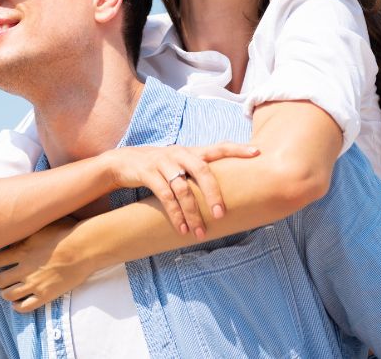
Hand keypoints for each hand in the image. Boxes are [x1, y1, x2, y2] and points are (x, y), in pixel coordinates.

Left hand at [0, 218, 88, 312]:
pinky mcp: (45, 295)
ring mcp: (33, 284)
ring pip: (9, 294)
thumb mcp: (40, 229)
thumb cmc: (65, 234)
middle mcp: (23, 269)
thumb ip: (26, 235)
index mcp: (21, 251)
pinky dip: (17, 307)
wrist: (82, 248)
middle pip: (0, 279)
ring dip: (3, 294)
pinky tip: (16, 305)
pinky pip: (25, 306)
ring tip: (3, 293)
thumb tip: (16, 236)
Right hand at [105, 142, 258, 237]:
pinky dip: (175, 214)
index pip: (218, 147)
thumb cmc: (159, 167)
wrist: (123, 162)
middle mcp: (179, 153)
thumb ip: (198, 171)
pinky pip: (165, 196)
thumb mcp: (179, 164)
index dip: (237, 149)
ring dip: (192, 213)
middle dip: (213, 193)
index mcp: (191, 151)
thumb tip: (227, 191)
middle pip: (202, 170)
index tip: (257, 153)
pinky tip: (182, 229)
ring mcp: (163, 162)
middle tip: (221, 214)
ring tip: (200, 232)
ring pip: (183, 188)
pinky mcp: (148, 173)